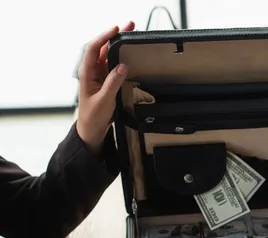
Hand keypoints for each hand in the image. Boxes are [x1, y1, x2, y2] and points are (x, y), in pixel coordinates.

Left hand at [76, 22, 134, 153]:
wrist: (91, 130)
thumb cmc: (93, 116)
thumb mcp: (104, 100)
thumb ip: (113, 82)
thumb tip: (122, 66)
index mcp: (87, 73)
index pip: (94, 49)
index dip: (104, 37)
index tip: (116, 30)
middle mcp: (92, 71)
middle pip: (103, 48)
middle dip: (114, 36)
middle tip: (129, 27)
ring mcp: (99, 75)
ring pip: (109, 55)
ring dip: (119, 45)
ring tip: (131, 35)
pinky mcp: (106, 81)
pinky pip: (114, 65)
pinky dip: (121, 57)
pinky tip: (129, 53)